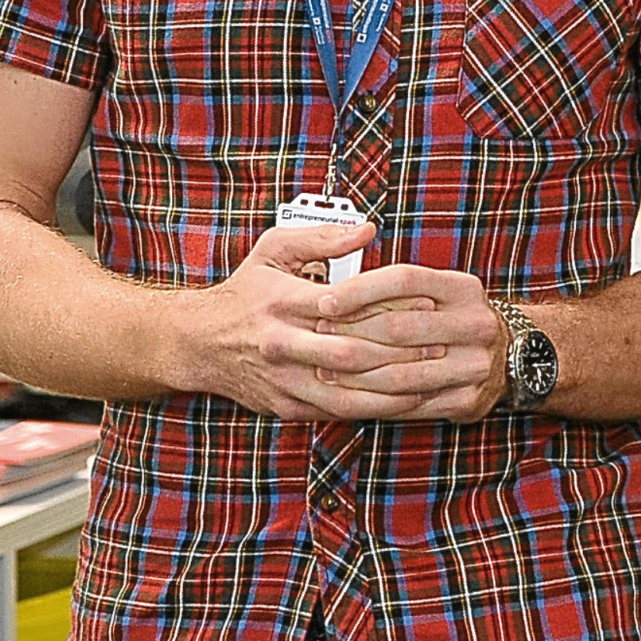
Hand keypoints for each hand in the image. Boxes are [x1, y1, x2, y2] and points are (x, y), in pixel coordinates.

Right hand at [171, 220, 441, 421]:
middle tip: (442, 347)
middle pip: (350, 353)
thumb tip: (368, 229)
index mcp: (284, 300)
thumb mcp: (274, 250)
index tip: (428, 304)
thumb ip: (321, 237)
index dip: (389, 306)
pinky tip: (403, 403)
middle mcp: (283, 343)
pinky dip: (373, 409)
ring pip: (347, 392)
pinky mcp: (287, 406)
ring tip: (432, 381)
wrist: (198, 343)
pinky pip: (337, 411)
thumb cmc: (245, 292)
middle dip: (401, 353)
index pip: (345, 305)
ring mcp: (285, 379)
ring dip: (393, 390)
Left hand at [317, 264, 507, 422]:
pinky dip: (376, 401)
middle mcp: (475, 324)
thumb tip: (339, 282)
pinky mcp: (468, 400)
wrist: (511, 355)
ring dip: (355, 374)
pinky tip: (351, 395)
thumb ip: (397, 286)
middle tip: (316, 335)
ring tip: (324, 370)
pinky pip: (411, 404)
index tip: (325, 300)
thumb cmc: (454, 317)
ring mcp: (475, 365)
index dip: (360, 290)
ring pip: (401, 373)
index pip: (404, 279)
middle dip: (350, 333)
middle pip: (399, 327)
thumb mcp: (439, 289)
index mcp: (463, 288)